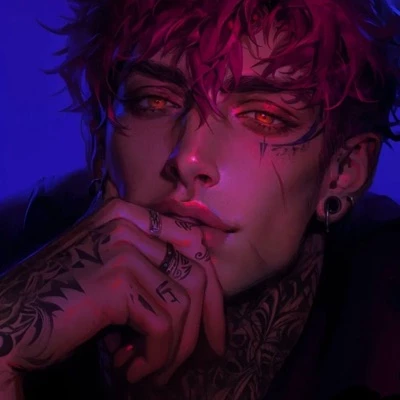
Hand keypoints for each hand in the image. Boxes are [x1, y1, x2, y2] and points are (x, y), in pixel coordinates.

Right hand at [0, 197, 225, 386]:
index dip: (211, 288)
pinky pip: (162, 326)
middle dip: (205, 321)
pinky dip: (156, 356)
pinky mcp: (115, 285)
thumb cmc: (63, 297)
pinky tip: (133, 368)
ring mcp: (121, 251)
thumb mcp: (111, 267)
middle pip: (195, 274)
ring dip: (175, 347)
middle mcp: (126, 224)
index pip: (193, 244)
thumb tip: (203, 288)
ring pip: (182, 304)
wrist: (10, 319)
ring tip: (152, 368)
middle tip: (202, 353)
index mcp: (128, 215)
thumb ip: (150, 263)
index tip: (213, 327)